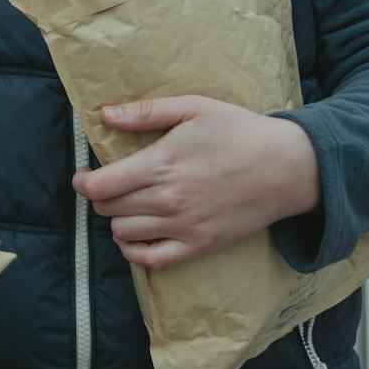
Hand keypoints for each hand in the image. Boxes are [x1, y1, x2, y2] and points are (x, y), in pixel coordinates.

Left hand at [72, 96, 319, 271]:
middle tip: (110, 185)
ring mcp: (182, 226)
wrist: (286, 168)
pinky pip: (151, 260)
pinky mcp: (198, 245)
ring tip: (126, 204)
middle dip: (100, 197)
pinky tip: (136, 235)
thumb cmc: (239, 132)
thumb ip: (146, 112)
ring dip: (116, 220)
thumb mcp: (193, 107)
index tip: (84, 174)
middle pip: (107, 209)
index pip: (99, 186)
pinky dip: (134, 251)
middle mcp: (167, 199)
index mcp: (160, 164)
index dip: (83, 181)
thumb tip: (105, 115)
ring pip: (123, 234)